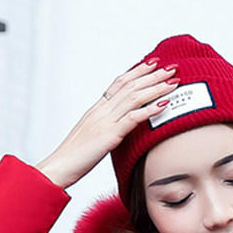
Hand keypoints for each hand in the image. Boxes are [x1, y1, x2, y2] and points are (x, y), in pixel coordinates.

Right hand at [36, 60, 178, 188]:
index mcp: (96, 110)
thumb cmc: (72, 159)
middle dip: (153, 76)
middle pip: (130, 86)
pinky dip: (150, 110)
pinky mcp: (109, 136)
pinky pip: (132, 118)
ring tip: (173, 82)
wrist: (59, 168)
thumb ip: (104, 131)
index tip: (153, 64)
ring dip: (156, 88)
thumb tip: (116, 131)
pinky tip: (164, 105)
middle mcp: (101, 111)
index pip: (119, 83)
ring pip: (134, 98)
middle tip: (171, 67)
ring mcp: (104, 121)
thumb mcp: (90, 139)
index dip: (137, 71)